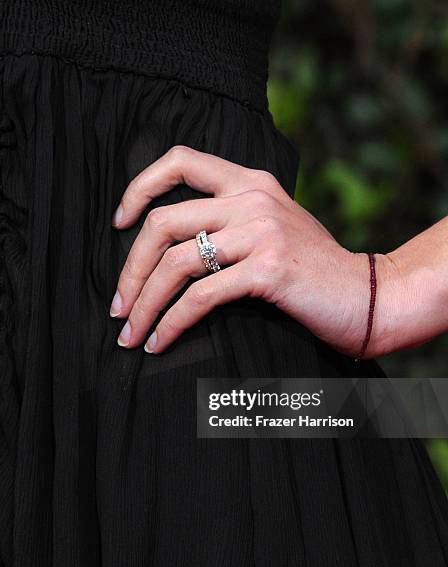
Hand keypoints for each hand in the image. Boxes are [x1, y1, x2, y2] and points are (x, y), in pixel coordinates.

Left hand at [110, 146, 387, 356]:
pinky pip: (201, 296)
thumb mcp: (273, 228)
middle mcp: (252, 198)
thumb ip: (231, 222)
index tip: (120, 222)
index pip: (181, 160)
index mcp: (250, 182)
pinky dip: (172, 322)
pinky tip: (161, 341)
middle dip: (130, 270)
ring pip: (175, 263)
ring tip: (132, 333)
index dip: (141, 188)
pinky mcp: (268, 269)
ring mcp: (261, 231)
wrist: (368, 295)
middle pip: (163, 223)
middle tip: (119, 306)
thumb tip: (172, 250)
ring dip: (144, 303)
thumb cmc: (314, 270)